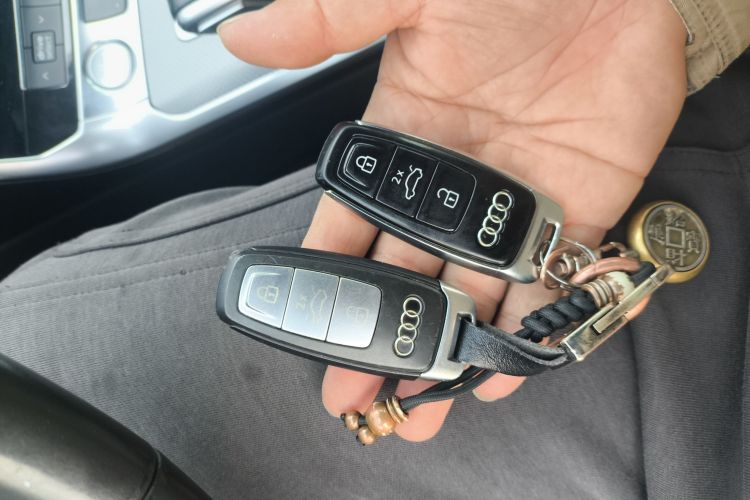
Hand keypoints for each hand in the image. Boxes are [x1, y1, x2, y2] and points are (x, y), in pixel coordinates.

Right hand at [219, 0, 686, 440]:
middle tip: (362, 390)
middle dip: (383, 332)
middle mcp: (455, 176)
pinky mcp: (578, 208)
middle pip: (408, 271)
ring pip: (472, 288)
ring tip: (422, 403)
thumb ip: (327, 21)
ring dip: (448, 344)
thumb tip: (246, 38)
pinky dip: (526, 324)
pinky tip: (501, 367)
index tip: (312, 328)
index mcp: (407, 132)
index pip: (352, 220)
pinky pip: (548, 279)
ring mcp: (515, 197)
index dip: (331, 277)